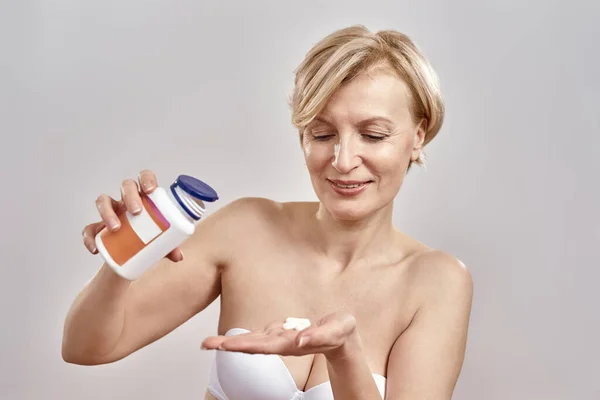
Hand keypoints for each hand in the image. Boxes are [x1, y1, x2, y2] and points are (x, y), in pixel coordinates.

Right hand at [81, 169, 183, 261]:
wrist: (130, 257)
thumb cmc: (149, 240)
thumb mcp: (161, 243)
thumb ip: (169, 247)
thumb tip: (178, 257)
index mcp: (145, 198)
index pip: (145, 178)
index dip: (146, 179)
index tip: (150, 190)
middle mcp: (127, 201)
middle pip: (126, 186)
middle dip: (130, 196)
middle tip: (136, 211)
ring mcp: (112, 212)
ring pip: (104, 201)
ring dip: (108, 212)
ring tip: (115, 229)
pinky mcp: (98, 228)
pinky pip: (90, 228)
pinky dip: (90, 238)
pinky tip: (95, 249)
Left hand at [201, 310, 357, 357]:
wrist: (343, 338)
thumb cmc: (340, 332)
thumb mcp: (335, 331)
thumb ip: (318, 335)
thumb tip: (299, 341)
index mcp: (293, 344)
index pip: (264, 345)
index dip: (245, 345)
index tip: (226, 346)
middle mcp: (282, 344)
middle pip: (251, 345)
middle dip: (228, 345)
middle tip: (205, 345)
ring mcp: (280, 339)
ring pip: (251, 341)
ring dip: (229, 343)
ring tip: (208, 344)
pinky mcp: (281, 334)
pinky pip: (258, 336)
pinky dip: (242, 338)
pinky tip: (227, 342)